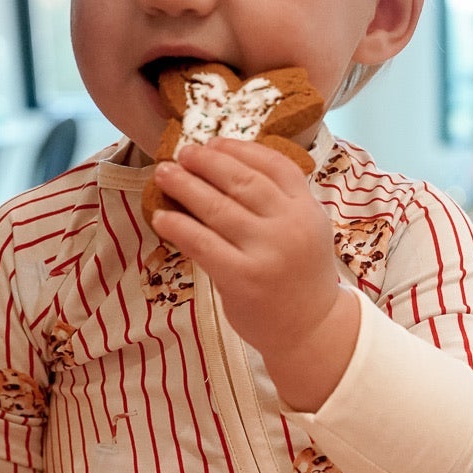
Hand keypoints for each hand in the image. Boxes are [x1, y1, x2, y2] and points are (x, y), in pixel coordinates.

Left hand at [150, 139, 359, 410]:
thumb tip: (223, 166)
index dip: (239, 149)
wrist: (311, 330)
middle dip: (207, 162)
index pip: (273, 165)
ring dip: (185, 186)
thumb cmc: (299, 276)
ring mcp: (266, 252)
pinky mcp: (242, 278)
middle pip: (242, 181)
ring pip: (218, 208)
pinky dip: (179, 227)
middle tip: (182, 153)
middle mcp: (290, 226)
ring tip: (164, 174)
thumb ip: (278, 201)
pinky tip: (161, 217)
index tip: (212, 142)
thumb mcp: (304, 230)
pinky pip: (203, 244)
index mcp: (307, 208)